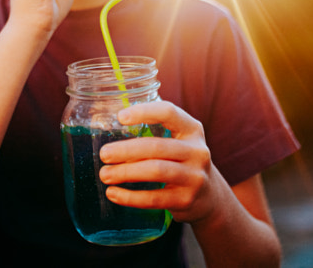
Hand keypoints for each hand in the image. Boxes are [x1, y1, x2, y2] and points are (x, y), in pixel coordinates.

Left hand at [97, 101, 218, 224]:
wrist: (209, 197)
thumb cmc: (181, 162)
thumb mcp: (179, 142)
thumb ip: (154, 132)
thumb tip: (109, 127)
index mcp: (192, 129)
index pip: (168, 113)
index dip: (144, 112)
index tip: (119, 117)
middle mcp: (197, 151)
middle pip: (157, 146)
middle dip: (126, 150)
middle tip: (104, 154)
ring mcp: (194, 177)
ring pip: (156, 171)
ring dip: (125, 172)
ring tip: (105, 175)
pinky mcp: (187, 200)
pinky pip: (155, 198)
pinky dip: (130, 197)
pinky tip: (113, 194)